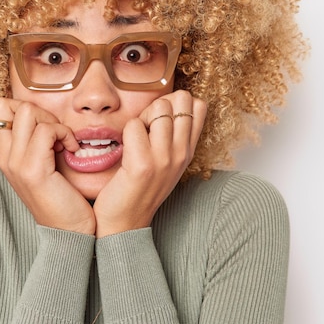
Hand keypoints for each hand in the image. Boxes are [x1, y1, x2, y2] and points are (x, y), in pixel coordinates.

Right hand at [0, 99, 95, 234]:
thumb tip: (37, 114)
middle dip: (34, 109)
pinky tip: (70, 150)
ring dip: (52, 121)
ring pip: (26, 112)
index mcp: (3, 154)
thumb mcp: (40, 163)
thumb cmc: (61, 195)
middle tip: (52, 131)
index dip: (19, 107)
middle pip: (1, 104)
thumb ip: (31, 141)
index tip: (40, 127)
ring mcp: (15, 163)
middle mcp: (3, 157)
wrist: (69, 231)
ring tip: (61, 141)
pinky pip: (46, 131)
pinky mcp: (33, 170)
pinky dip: (65, 133)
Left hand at [92, 90, 205, 237]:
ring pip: (158, 109)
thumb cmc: (139, 188)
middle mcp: (181, 153)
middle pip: (181, 99)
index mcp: (188, 151)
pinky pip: (134, 125)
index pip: (199, 106)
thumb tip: (168, 103)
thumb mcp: (166, 161)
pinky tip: (125, 153)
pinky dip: (125, 133)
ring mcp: (165, 159)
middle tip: (145, 127)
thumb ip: (173, 136)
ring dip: (141, 118)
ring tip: (134, 140)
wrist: (124, 224)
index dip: (176, 102)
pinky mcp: (143, 164)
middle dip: (158, 105)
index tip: (160, 119)